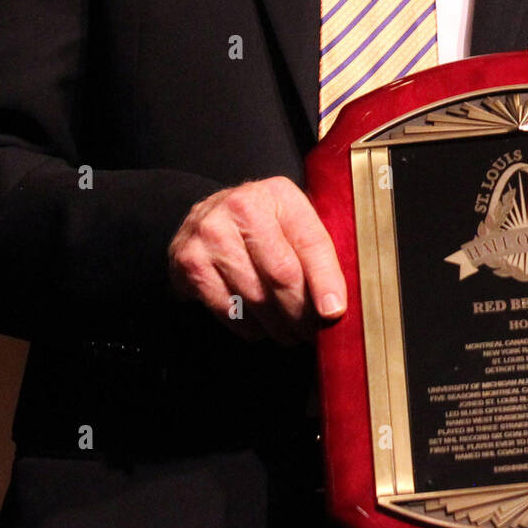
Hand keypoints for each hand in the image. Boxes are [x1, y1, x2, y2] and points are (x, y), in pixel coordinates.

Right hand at [168, 176, 346, 343]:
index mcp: (279, 194)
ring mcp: (212, 233)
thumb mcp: (289, 223)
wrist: (204, 220)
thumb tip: (337, 303)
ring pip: (255, 297)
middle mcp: (242, 207)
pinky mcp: (190, 261)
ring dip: (278, 326)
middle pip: (282, 274)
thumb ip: (314, 251)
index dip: (325, 281)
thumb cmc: (260, 228)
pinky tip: (259, 325)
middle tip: (311, 331)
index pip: (310, 241)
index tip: (334, 312)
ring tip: (289, 332)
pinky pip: (228, 309)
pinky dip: (250, 326)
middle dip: (302, 312)